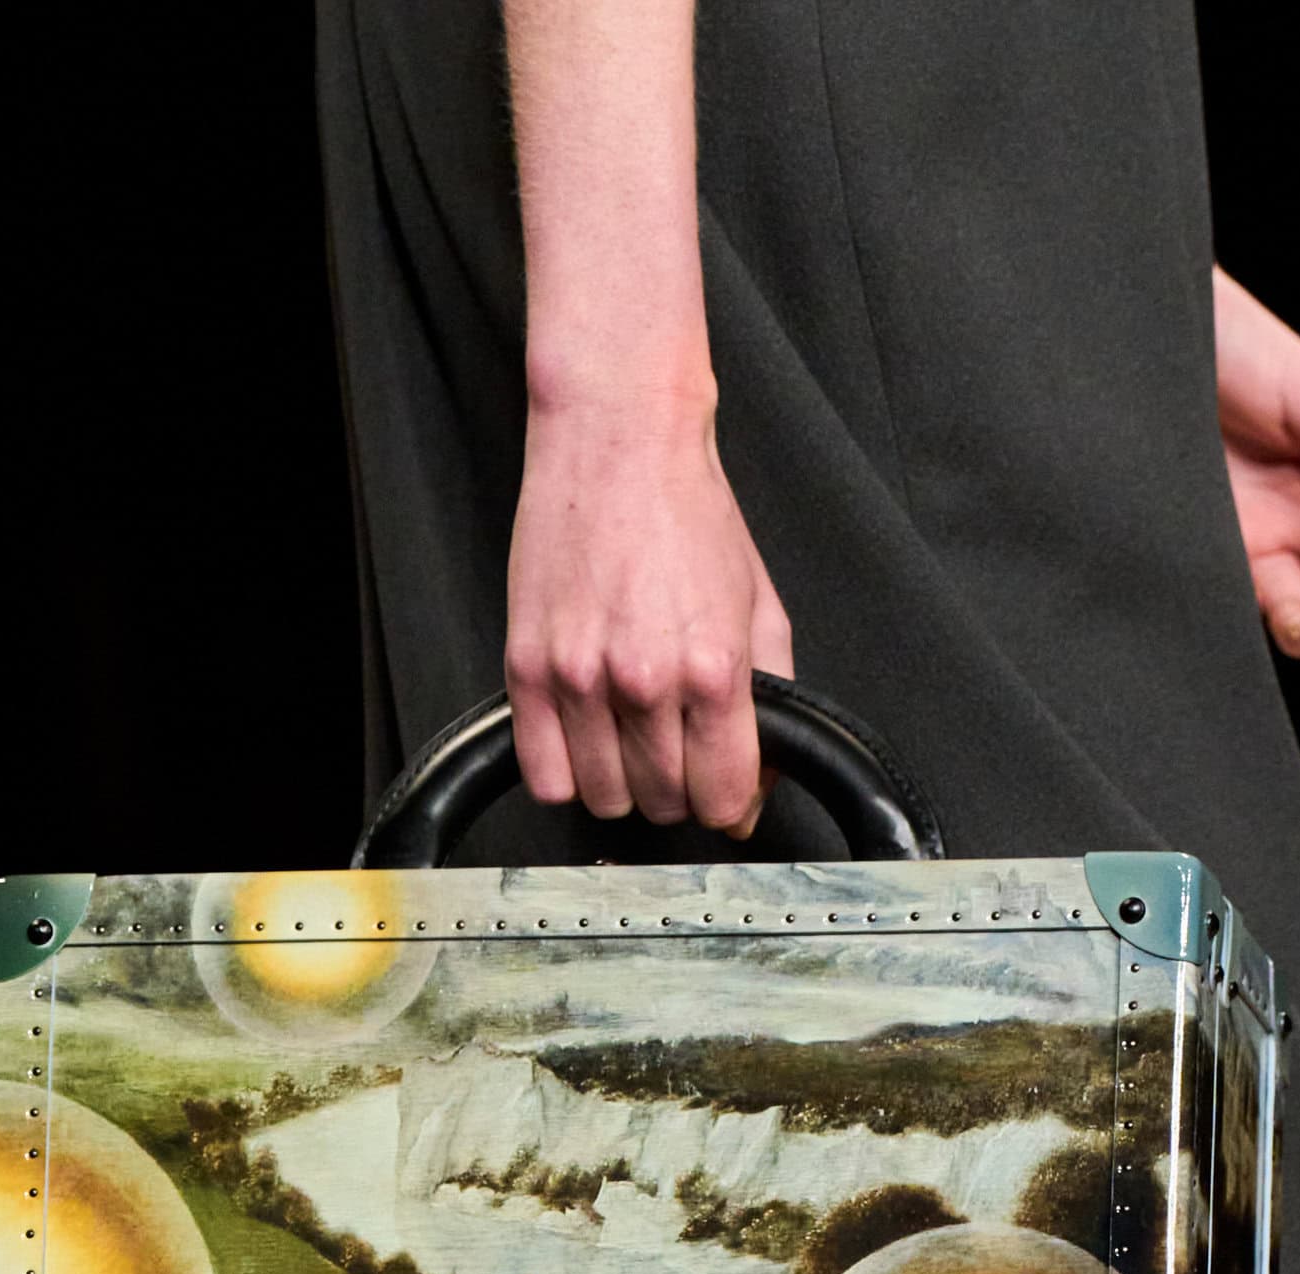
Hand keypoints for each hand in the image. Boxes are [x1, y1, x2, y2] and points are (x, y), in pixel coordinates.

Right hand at [506, 383, 793, 834]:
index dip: (729, 802)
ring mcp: (579, 678)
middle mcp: (644, 679)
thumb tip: (759, 785)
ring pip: (604, 799)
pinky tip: (584, 737)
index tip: (721, 786)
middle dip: (677, 788)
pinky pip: (544, 776)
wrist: (618, 441)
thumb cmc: (687, 513)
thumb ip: (773, 703)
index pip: (724, 798)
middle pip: (664, 804)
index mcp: (712, 667)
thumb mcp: (759, 606)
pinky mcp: (527, 668)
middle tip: (674, 746)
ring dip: (620, 783)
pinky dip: (565, 774)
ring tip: (627, 737)